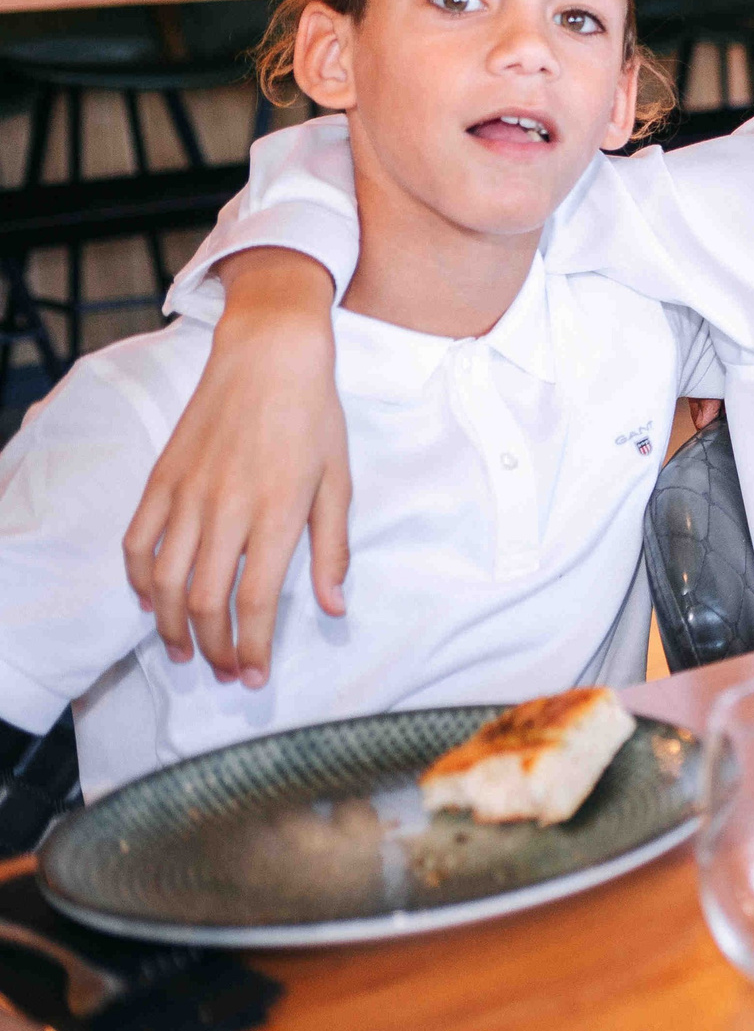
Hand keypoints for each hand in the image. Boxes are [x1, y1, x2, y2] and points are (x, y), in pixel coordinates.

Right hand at [121, 252, 346, 686]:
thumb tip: (334, 607)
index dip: (251, 646)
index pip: (256, 599)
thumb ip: (333, 548)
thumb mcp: (339, 481)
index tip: (252, 676)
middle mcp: (228, 508)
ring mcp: (188, 493)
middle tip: (222, 672)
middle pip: (205, 599)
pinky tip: (151, 600)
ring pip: (164, 579)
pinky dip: (137, 578)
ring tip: (185, 651)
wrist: (270, 354)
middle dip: (213, 647)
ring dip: (171, 625)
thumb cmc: (315, 416)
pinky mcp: (162, 477)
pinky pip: (137, 540)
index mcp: (279, 511)